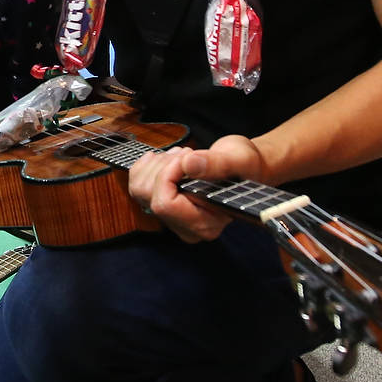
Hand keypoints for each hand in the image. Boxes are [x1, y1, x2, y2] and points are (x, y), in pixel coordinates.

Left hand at [127, 137, 271, 243]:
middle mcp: (185, 227)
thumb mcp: (238, 160)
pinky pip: (137, 185)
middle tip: (190, 153)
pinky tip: (166, 158)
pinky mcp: (163, 205)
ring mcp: (172, 218)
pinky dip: (146, 166)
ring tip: (183, 155)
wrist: (243, 169)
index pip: (165, 205)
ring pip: (139, 189)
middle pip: (149, 197)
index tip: (189, 156)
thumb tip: (189, 165)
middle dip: (164, 166)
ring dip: (157, 164)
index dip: (169, 174)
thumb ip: (216, 165)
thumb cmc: (245, 167)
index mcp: (205, 224)